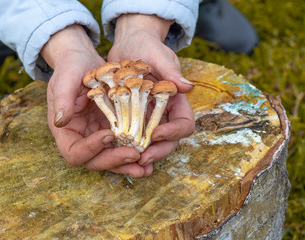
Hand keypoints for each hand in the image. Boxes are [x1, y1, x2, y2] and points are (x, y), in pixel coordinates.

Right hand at [41, 25, 146, 176]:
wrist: (85, 60)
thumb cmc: (71, 67)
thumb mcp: (65, 79)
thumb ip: (62, 100)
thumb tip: (60, 122)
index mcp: (65, 131)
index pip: (74, 152)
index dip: (90, 149)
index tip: (107, 135)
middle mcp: (81, 138)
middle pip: (95, 161)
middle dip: (114, 161)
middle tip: (135, 156)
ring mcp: (97, 137)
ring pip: (111, 158)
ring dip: (127, 165)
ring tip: (146, 168)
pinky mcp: (113, 130)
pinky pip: (123, 146)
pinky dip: (134, 152)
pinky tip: (149, 154)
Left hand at [108, 14, 194, 172]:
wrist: (128, 44)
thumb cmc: (148, 46)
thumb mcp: (159, 56)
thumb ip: (171, 71)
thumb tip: (188, 87)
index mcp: (177, 101)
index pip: (184, 123)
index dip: (174, 132)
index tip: (156, 134)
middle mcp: (164, 113)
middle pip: (168, 140)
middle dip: (157, 151)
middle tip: (142, 159)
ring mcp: (147, 117)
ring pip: (149, 143)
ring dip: (142, 155)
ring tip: (130, 164)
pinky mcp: (130, 117)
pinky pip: (131, 135)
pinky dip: (126, 146)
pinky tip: (116, 154)